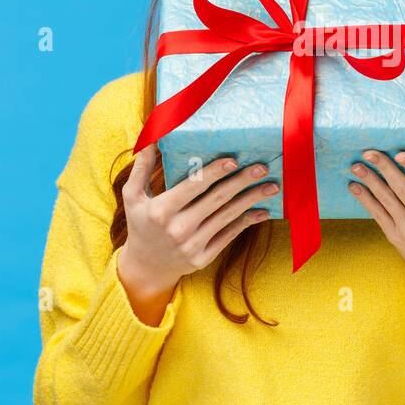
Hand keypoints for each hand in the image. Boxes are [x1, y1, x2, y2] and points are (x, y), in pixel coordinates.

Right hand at [117, 142, 277, 295]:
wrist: (145, 266)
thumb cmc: (141, 224)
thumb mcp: (133, 196)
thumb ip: (141, 168)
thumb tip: (150, 139)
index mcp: (161, 210)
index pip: (193, 186)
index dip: (214, 172)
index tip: (233, 159)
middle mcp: (178, 228)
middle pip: (217, 199)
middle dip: (242, 181)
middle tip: (263, 167)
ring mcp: (192, 245)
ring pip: (228, 216)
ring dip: (252, 199)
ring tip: (272, 186)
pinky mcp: (203, 258)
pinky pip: (230, 235)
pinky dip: (247, 222)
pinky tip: (262, 211)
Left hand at [347, 135, 404, 301]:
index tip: (399, 153)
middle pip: (400, 187)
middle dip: (383, 167)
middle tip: (368, 151)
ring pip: (385, 199)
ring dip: (369, 181)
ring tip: (356, 165)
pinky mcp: (395, 236)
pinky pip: (377, 214)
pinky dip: (365, 199)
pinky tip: (354, 186)